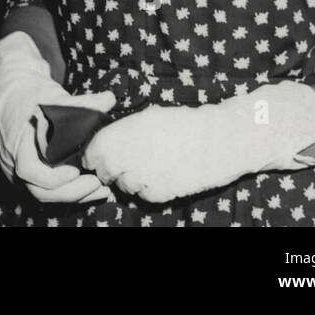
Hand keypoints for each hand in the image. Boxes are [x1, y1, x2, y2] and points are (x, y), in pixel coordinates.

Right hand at [0, 31, 116, 202]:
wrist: (9, 94)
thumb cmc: (29, 95)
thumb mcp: (54, 96)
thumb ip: (82, 101)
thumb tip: (109, 99)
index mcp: (17, 142)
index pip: (29, 171)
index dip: (54, 177)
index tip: (76, 170)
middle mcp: (13, 161)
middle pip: (39, 191)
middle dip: (71, 192)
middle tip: (97, 184)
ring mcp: (16, 170)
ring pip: (43, 194)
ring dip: (71, 195)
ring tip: (99, 190)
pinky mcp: (25, 174)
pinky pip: (43, 190)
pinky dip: (65, 192)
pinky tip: (86, 188)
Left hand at [82, 81, 314, 203]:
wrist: (222, 139)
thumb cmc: (185, 124)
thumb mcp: (148, 117)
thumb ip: (123, 131)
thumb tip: (104, 144)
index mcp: (124, 130)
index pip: (92, 151)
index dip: (95, 155)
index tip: (101, 157)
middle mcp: (129, 152)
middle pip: (105, 171)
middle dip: (111, 170)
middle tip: (127, 165)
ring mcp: (143, 175)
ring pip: (124, 186)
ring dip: (132, 180)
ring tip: (153, 166)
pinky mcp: (159, 193)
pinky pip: (144, 196)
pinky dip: (151, 190)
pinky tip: (166, 176)